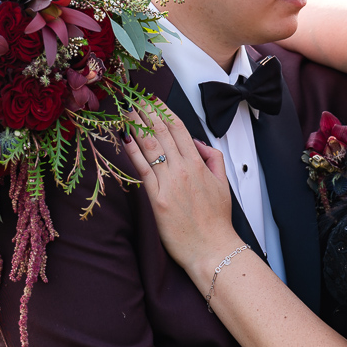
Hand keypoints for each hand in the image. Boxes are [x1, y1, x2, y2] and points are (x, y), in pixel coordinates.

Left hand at [121, 102, 238, 284]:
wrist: (213, 249)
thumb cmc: (217, 221)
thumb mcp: (223, 184)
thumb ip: (213, 159)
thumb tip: (198, 143)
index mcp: (199, 164)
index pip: (179, 129)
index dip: (164, 111)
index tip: (153, 100)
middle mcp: (183, 169)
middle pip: (162, 132)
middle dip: (147, 112)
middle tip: (134, 97)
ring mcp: (169, 184)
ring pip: (151, 146)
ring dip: (136, 125)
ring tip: (125, 110)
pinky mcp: (157, 199)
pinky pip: (142, 170)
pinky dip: (132, 151)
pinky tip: (124, 138)